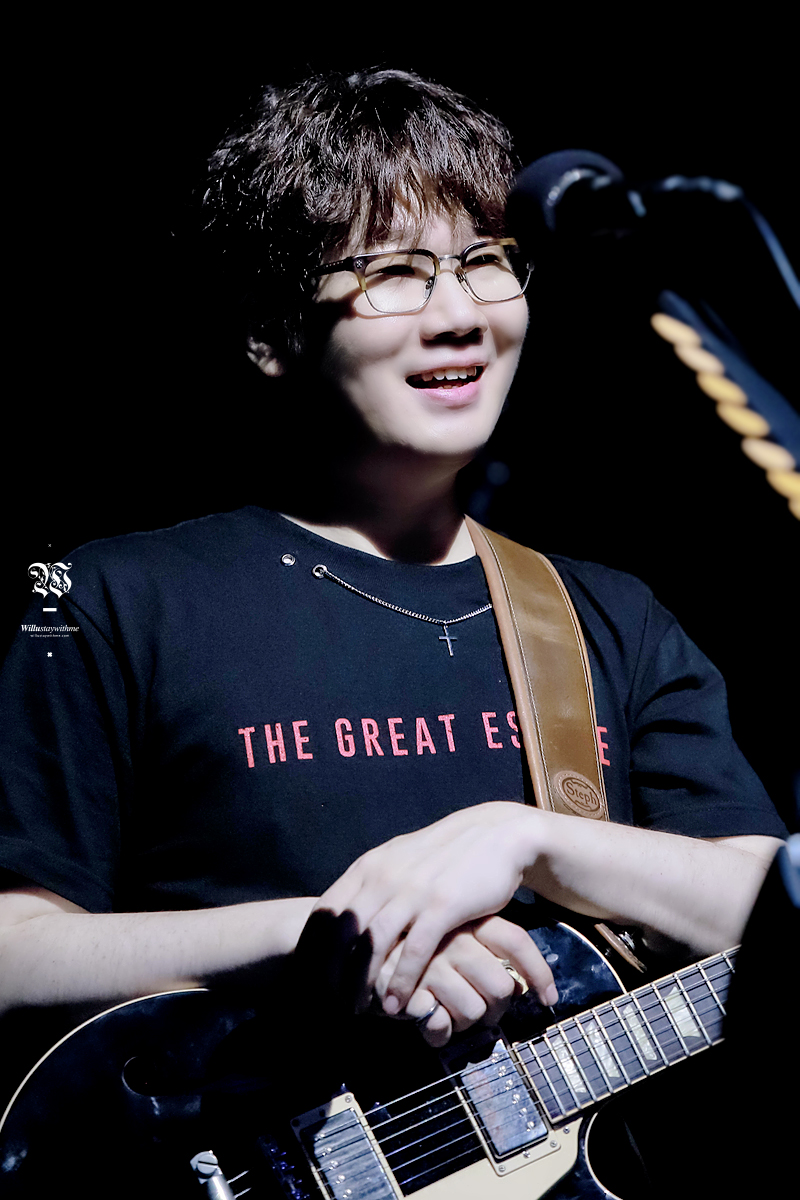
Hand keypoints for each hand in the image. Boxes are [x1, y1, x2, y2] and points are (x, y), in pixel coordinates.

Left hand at [314, 802, 540, 1016]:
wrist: (495, 835)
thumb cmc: (444, 856)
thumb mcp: (399, 861)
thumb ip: (372, 884)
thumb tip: (346, 914)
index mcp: (369, 866)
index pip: (326, 911)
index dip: (312, 947)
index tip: (308, 976)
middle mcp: (384, 876)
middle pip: (343, 932)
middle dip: (331, 971)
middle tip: (328, 1001)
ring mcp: (412, 890)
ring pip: (373, 943)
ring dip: (362, 981)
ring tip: (357, 1009)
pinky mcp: (442, 905)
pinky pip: (414, 951)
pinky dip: (401, 981)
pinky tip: (395, 1004)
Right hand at [375, 915, 557, 1046]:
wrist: (352, 937)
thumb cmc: (408, 938)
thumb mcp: (447, 930)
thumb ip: (479, 946)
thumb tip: (517, 983)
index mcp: (467, 918)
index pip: (517, 943)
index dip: (539, 973)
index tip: (548, 998)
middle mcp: (454, 937)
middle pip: (502, 986)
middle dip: (498, 1011)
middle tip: (485, 1014)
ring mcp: (433, 962)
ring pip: (476, 1010)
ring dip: (468, 1023)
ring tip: (451, 1015)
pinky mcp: (411, 988)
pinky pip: (444, 1025)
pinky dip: (442, 1033)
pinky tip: (432, 1023)